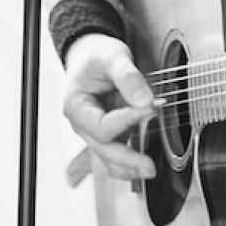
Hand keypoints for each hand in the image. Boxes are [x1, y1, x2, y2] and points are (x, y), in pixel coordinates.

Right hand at [61, 33, 158, 181]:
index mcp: (76, 105)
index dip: (126, 121)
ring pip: (106, 158)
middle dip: (127, 159)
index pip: (101, 126)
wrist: (90, 53)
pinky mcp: (106, 131)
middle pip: (103, 149)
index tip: (149, 108)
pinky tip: (140, 168)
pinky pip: (112, 154)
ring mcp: (93, 129)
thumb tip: (144, 100)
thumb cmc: (96, 55)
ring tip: (148, 172)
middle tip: (150, 166)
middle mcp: (82, 123)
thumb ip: (128, 76)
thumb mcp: (113, 56)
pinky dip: (126, 162)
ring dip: (126, 168)